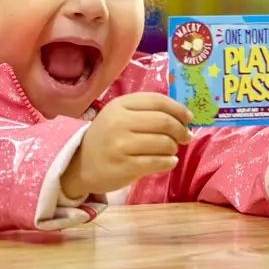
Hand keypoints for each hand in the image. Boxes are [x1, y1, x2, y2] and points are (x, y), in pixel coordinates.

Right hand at [60, 93, 193, 198]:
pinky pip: (157, 162)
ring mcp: (121, 145)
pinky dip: (169, 162)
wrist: (80, 163)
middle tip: (186, 136)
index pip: (158, 101)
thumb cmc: (107, 137)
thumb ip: (146, 111)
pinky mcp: (124, 167)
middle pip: (164, 122)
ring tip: (171, 150)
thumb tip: (184, 117)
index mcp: (120, 105)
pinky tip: (169, 161)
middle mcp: (119, 122)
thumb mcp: (120, 115)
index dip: (178, 109)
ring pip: (163, 143)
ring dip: (174, 147)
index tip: (189, 118)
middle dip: (181, 130)